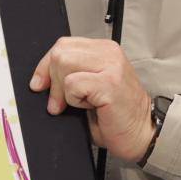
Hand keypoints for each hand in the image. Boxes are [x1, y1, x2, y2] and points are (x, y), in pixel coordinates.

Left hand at [29, 37, 151, 161]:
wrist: (141, 135)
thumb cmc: (117, 116)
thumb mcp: (91, 87)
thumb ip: (72, 74)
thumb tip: (41, 79)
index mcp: (104, 50)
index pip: (63, 45)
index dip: (45, 66)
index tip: (39, 85)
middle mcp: (109, 53)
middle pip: (60, 52)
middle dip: (52, 80)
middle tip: (58, 103)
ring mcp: (111, 66)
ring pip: (63, 63)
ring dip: (64, 91)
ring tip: (82, 104)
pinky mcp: (110, 83)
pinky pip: (73, 84)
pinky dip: (75, 100)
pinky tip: (91, 107)